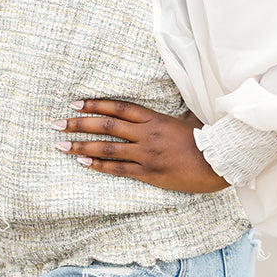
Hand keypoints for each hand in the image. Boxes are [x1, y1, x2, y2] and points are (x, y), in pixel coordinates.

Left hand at [51, 98, 227, 193]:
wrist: (219, 161)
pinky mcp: (150, 173)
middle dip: (79, 124)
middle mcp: (146, 134)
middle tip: (57, 123)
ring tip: (62, 144)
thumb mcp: (188, 116)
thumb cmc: (206, 137)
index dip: (94, 104)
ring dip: (82, 146)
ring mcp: (146, 154)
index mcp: (154, 117)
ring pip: (108, 148)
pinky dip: (100, 165)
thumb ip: (173, 111)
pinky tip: (83, 162)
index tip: (74, 104)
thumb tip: (172, 104)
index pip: (117, 107)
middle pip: (106, 126)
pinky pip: (119, 169)